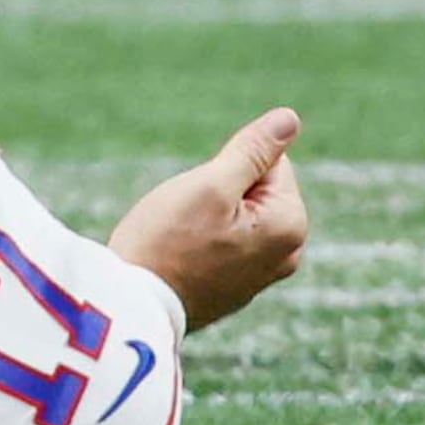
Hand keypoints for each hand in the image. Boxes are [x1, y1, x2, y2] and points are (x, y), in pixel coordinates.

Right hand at [108, 106, 308, 329]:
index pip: (268, 162)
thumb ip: (254, 150)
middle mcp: (288, 254)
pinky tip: (182, 259)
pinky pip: (225, 242)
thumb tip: (290, 118)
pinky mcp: (237, 288)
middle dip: (220, 190)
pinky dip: (203, 240)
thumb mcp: (211, 184)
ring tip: (183, 239)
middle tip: (189, 219)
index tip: (203, 198)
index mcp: (291, 225)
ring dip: (209, 214)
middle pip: (256, 189)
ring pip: (237, 214)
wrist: (134, 305)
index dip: (227, 168)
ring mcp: (263, 275)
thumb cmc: (168, 240)